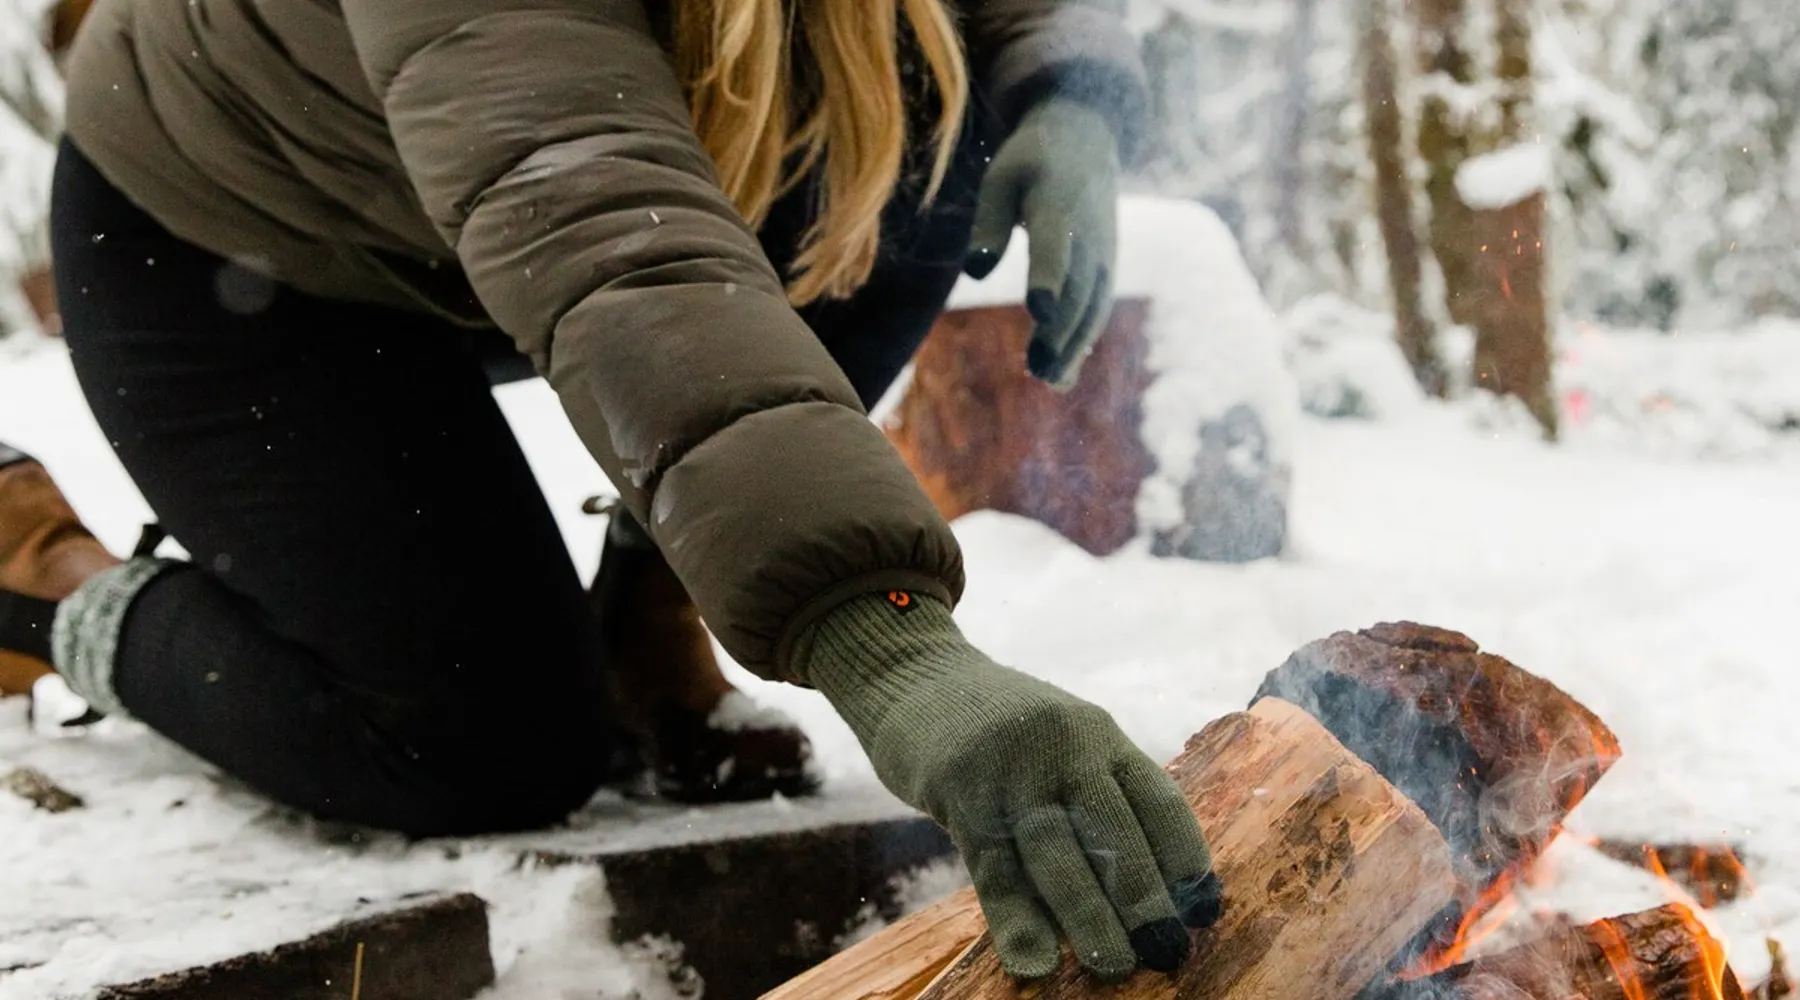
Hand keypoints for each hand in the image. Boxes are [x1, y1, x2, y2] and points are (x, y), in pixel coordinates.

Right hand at [801, 593, 1222, 980]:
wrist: (914, 678)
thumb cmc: (1001, 728)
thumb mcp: (1062, 740)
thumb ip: (1098, 795)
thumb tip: (1144, 889)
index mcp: (1099, 735)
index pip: (1157, 799)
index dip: (1184, 857)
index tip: (1204, 910)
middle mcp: (1063, 748)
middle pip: (1113, 831)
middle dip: (1144, 899)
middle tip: (1168, 954)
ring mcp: (1009, 770)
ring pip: (1057, 854)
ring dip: (1089, 918)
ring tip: (1114, 966)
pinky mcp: (959, 794)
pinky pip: (993, 869)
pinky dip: (1016, 921)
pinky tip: (1035, 962)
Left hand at [963, 98, 1121, 389]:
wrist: (1085, 139)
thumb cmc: (1030, 162)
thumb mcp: (1000, 178)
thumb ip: (989, 224)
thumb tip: (977, 271)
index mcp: (1058, 203)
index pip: (1055, 245)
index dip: (1049, 277)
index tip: (1040, 310)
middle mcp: (1089, 233)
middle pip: (1078, 287)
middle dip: (1061, 330)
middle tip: (1039, 368)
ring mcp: (1103, 252)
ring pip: (1092, 306)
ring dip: (1073, 345)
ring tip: (1049, 379)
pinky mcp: (1105, 268)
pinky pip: (1097, 309)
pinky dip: (1082, 342)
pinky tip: (1060, 375)